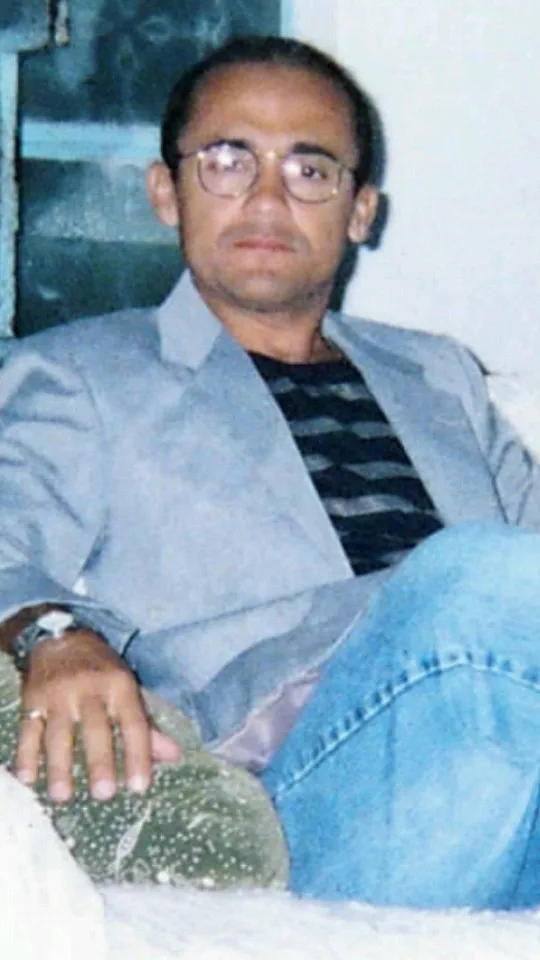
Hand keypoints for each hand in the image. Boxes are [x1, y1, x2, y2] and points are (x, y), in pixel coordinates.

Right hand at [15, 629, 181, 802]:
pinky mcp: (33, 699)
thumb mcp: (127, 688)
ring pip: (59, 733)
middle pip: (96, 728)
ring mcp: (59, 694)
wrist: (61, 636)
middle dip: (100, 761)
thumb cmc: (102, 669)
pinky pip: (28, 729)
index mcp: (120, 686)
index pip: (133, 723)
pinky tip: (28, 779)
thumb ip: (147, 725)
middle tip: (104, 793)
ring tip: (63, 796)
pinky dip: (26, 755)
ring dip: (60, 765)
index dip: (138, 754)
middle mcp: (90, 688)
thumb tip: (174, 756)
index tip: (140, 787)